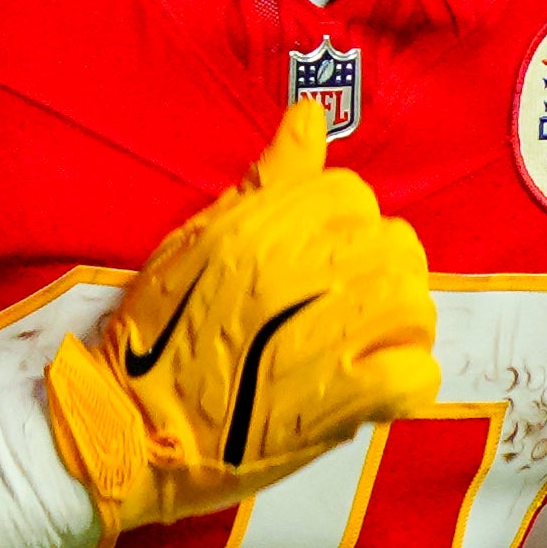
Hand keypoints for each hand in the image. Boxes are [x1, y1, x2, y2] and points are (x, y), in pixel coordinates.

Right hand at [42, 102, 439, 534]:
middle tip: (342, 308)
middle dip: (378, 273)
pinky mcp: (343, 403)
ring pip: (415, 305)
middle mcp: (301, 272)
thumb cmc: (156, 336)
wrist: (132, 432)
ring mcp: (327, 337)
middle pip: (396, 244)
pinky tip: (370, 389)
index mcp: (264, 227)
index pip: (351, 194)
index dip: (341, 227)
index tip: (317, 262)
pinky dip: (402, 384)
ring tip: (360, 347)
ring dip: (397, 327)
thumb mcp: (197, 240)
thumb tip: (310, 115)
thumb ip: (266, 180)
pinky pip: (414, 377)